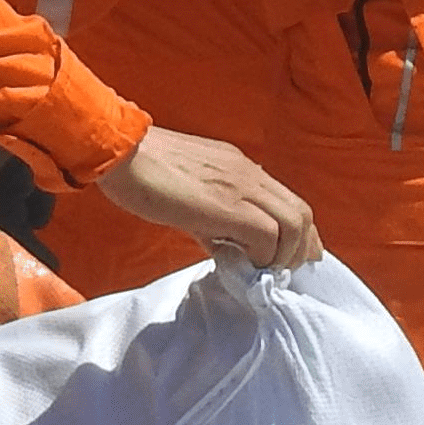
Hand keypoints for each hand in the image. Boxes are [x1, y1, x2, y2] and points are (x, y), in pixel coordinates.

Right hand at [95, 126, 322, 269]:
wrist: (122, 153)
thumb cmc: (142, 170)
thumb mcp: (187, 190)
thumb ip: (209, 216)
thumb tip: (222, 245)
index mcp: (241, 168)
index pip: (289, 201)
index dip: (300, 235)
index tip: (293, 258)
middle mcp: (249, 174)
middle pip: (301, 213)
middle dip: (299, 249)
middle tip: (280, 272)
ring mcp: (242, 186)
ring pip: (294, 224)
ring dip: (283, 255)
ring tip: (261, 271)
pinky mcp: (228, 206)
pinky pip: (267, 235)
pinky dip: (262, 256)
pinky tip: (242, 264)